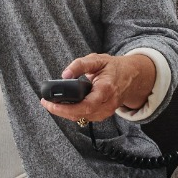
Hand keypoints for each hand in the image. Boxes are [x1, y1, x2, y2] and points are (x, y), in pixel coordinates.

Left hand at [42, 52, 156, 124]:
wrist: (132, 77)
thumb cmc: (114, 67)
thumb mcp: (97, 59)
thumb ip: (80, 64)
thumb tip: (65, 74)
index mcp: (107, 89)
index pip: (85, 105)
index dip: (66, 108)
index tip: (50, 103)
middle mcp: (108, 104)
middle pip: (81, 114)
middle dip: (61, 111)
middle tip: (46, 103)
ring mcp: (107, 111)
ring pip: (82, 118)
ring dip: (65, 113)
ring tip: (51, 104)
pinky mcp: (104, 114)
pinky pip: (85, 117)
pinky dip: (73, 113)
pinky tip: (64, 106)